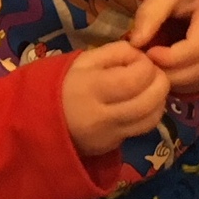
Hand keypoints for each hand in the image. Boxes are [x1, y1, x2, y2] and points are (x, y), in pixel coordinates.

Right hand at [62, 40, 168, 156]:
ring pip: (152, 119)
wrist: (38, 121)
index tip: (140, 59)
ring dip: (159, 100)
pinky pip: (141, 129)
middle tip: (153, 72)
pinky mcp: (112, 146)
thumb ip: (116, 52)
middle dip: (160, 82)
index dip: (147, 65)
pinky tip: (142, 103)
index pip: (137, 78)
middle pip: (149, 102)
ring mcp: (109, 136)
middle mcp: (103, 116)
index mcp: (92, 88)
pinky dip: (150, 114)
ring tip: (150, 87)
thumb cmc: (61, 84)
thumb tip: (143, 56)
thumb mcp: (83, 59)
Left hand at [128, 0, 198, 91]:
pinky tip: (172, 77)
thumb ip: (149, 15)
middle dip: (172, 74)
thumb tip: (135, 42)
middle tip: (149, 69)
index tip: (149, 54)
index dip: (170, 57)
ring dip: (179, 82)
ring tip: (158, 72)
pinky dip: (189, 85)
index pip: (196, 47)